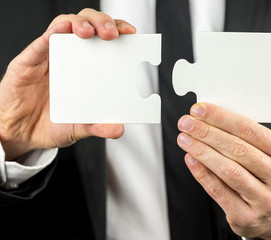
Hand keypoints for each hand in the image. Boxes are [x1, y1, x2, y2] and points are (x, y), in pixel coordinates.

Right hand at [0, 8, 135, 160]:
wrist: (20, 133)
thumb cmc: (52, 123)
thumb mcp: (79, 128)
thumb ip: (98, 126)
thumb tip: (118, 129)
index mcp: (87, 69)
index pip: (105, 40)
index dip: (118, 31)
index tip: (131, 34)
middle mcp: (70, 57)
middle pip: (89, 26)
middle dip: (103, 23)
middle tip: (112, 34)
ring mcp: (50, 57)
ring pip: (66, 25)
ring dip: (81, 23)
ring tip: (91, 32)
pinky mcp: (29, 62)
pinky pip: (41, 42)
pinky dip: (53, 33)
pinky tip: (64, 29)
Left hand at [177, 103, 270, 239]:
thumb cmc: (266, 173)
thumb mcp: (270, 152)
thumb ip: (247, 136)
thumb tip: (210, 118)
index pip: (251, 130)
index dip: (222, 118)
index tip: (200, 109)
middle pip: (238, 149)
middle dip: (207, 133)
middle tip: (186, 123)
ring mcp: (267, 200)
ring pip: (228, 170)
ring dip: (201, 151)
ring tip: (185, 139)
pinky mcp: (248, 217)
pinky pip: (219, 191)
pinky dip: (202, 173)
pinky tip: (190, 159)